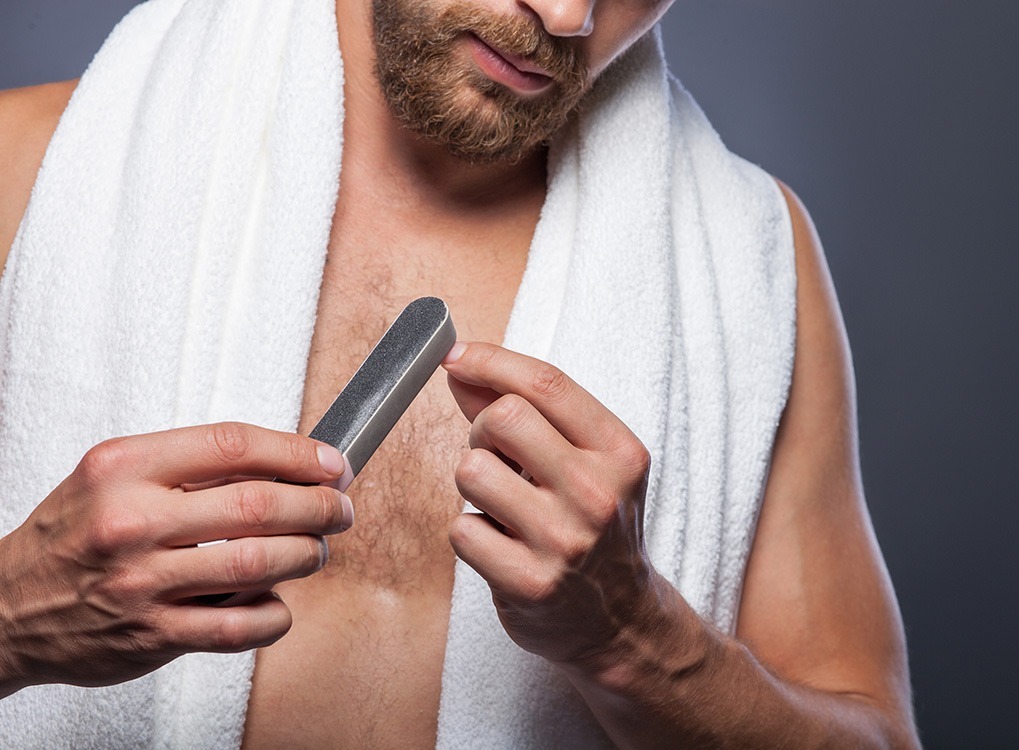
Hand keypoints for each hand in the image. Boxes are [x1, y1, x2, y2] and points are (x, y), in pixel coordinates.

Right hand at [0, 422, 352, 696]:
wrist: (8, 606)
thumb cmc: (77, 532)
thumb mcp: (117, 474)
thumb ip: (192, 465)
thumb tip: (287, 465)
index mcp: (126, 468)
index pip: (234, 445)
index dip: (299, 453)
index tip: (331, 463)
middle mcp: (133, 522)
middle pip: (259, 505)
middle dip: (318, 506)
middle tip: (338, 509)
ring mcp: (143, 582)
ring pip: (260, 563)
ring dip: (306, 555)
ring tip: (314, 550)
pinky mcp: (153, 635)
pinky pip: (241, 626)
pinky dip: (275, 613)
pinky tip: (277, 601)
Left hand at [443, 343, 656, 667]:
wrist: (620, 619)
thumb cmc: (592, 525)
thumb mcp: (581, 461)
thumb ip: (526, 411)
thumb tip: (462, 368)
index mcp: (619, 452)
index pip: (546, 384)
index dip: (490, 360)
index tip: (455, 356)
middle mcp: (597, 494)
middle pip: (503, 417)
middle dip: (483, 431)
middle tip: (498, 457)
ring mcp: (565, 541)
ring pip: (472, 471)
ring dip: (474, 484)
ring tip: (504, 505)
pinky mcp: (529, 583)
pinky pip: (461, 528)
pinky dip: (471, 532)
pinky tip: (501, 545)